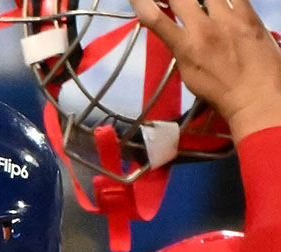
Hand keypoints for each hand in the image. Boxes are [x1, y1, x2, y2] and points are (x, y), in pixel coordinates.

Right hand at [129, 0, 280, 141]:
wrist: (255, 95)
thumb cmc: (219, 92)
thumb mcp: (189, 74)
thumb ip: (181, 49)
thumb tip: (176, 32)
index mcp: (186, 47)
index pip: (156, 19)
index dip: (142, 3)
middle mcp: (204, 27)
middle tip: (172, 1)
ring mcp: (228, 17)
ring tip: (195, 3)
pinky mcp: (248, 12)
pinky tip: (218, 2)